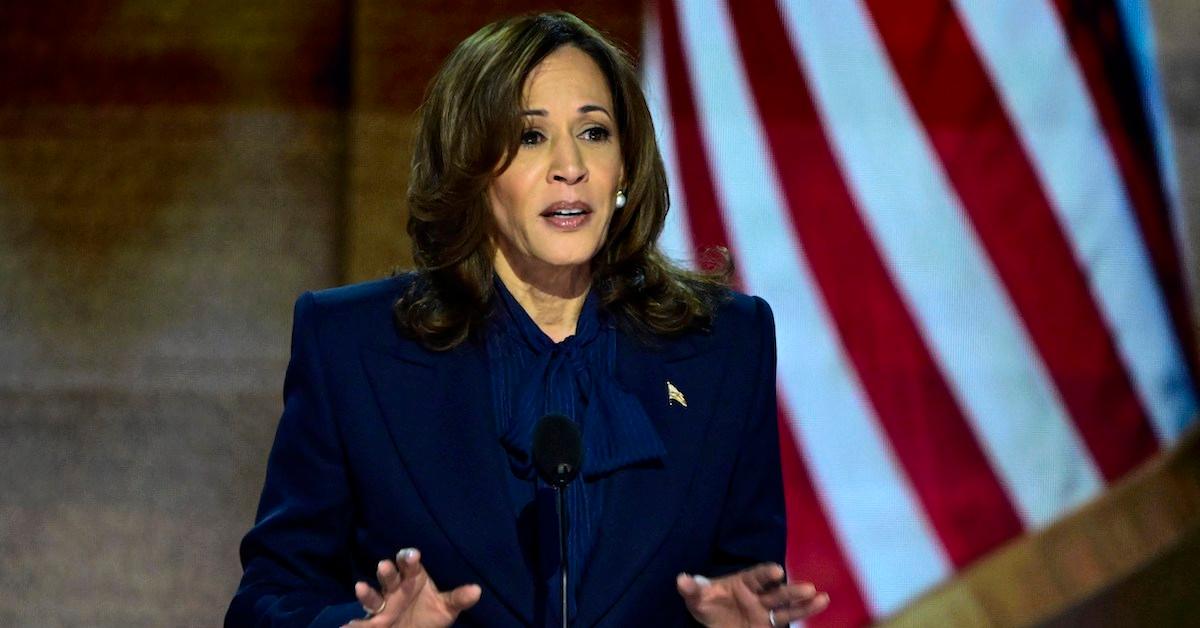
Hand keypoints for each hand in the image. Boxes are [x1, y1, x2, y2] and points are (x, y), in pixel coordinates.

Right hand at [343, 548, 481, 627]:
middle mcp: (395, 588)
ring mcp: (383, 605)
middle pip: (389, 577)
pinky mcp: (373, 622)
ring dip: (367, 592)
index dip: (409, 559)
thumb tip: (476, 591)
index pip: (410, 565)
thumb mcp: (446, 608)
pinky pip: (363, 621)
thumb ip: (457, 599)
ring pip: (373, 596)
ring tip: (361, 587)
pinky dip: (355, 623)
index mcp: (413, 578)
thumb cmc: (430, 614)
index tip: (411, 555)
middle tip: (384, 566)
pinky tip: (348, 624)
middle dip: (387, 572)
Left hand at [676, 563, 827, 627]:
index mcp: (743, 582)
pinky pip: (786, 620)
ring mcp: (766, 611)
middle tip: (808, 588)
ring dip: (803, 604)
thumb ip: (692, 590)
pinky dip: (803, 615)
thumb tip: (681, 580)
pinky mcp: (769, 626)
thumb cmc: (707, 603)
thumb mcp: (697, 598)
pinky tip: (819, 607)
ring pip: (787, 607)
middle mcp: (758, 595)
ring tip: (822, 599)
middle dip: (791, 590)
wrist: (713, 617)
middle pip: (777, 592)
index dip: (766, 573)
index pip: (756, 576)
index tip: (776, 571)